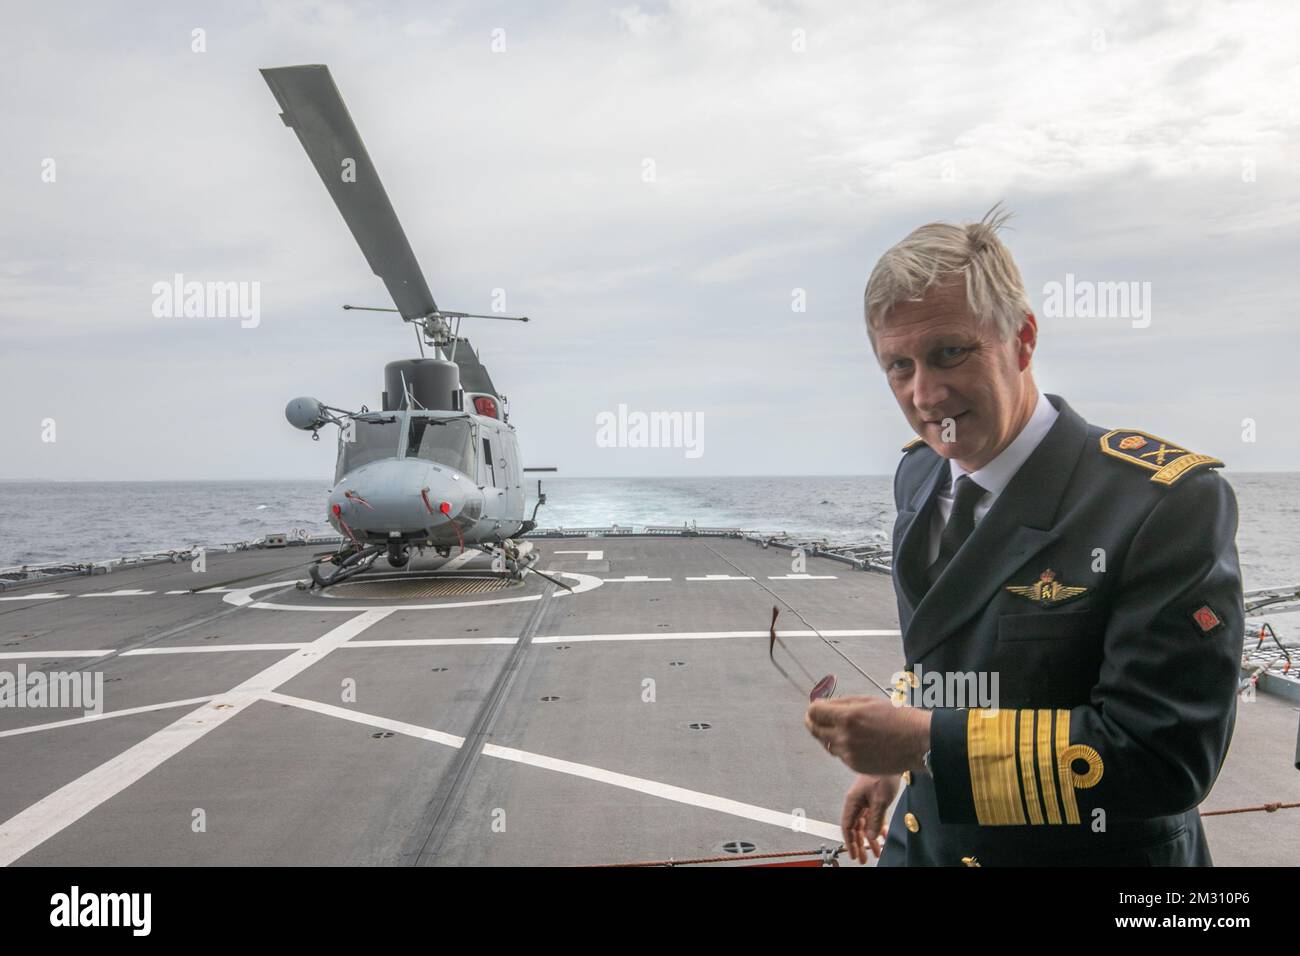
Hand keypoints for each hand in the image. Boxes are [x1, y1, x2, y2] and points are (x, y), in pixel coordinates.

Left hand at [804, 696, 931, 774]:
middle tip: (816, 717)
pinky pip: (840, 755)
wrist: (917, 742)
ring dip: (828, 735)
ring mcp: (849, 754)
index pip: (814, 712)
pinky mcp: (855, 766)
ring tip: (839, 727)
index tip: (817, 706)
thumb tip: (821, 705)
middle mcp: (845, 737)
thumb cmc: (896, 717)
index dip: (813, 708)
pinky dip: (842, 747)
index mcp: (847, 717)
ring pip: (826, 744)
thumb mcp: (868, 701)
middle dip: (813, 721)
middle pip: (814, 730)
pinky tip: (854, 740)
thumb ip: (841, 703)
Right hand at [841, 773, 899, 862]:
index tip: (853, 853)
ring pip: (865, 825)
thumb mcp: (880, 800)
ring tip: (875, 851)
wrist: (892, 761)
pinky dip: (877, 828)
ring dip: (870, 838)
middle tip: (862, 858)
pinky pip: (873, 819)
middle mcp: (857, 803)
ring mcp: (865, 802)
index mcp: (853, 801)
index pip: (847, 826)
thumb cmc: (882, 775)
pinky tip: (882, 836)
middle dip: (859, 844)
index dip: (849, 841)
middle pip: (855, 828)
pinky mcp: (874, 800)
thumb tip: (870, 836)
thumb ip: (875, 819)